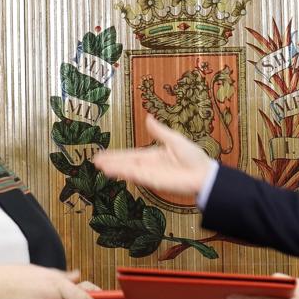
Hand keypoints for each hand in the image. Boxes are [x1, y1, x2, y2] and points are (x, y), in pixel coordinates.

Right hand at [91, 115, 214, 196]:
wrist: (203, 174)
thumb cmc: (193, 157)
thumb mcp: (174, 139)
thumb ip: (159, 131)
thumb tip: (148, 117)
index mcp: (152, 155)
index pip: (130, 154)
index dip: (116, 154)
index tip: (103, 154)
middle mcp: (149, 165)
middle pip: (125, 163)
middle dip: (111, 161)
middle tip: (94, 160)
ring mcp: (150, 174)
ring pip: (128, 170)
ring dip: (114, 168)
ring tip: (99, 166)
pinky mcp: (154, 181)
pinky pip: (137, 176)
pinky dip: (125, 173)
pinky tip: (114, 171)